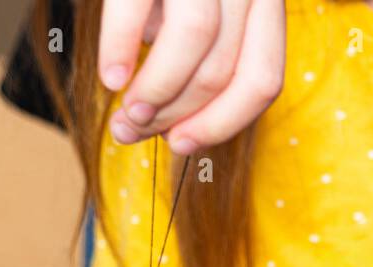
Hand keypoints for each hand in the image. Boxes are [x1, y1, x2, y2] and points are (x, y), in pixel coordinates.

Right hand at [100, 0, 286, 153]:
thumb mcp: (202, 13)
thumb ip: (201, 59)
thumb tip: (169, 124)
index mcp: (263, 0)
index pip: (262, 78)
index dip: (223, 123)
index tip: (183, 145)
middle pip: (223, 70)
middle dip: (174, 115)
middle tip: (133, 131)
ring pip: (195, 45)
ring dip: (155, 94)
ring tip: (124, 112)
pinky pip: (138, 8)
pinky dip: (120, 48)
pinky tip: (109, 76)